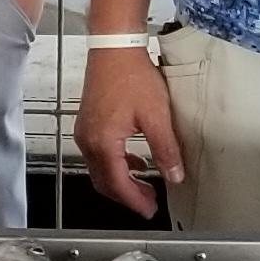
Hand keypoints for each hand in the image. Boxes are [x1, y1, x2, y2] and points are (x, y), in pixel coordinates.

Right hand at [76, 47, 183, 219]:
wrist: (113, 49)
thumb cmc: (132, 77)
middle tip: (148, 203)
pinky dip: (115, 165)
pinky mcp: (88, 124)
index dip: (135, 201)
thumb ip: (165, 149)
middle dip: (126, 196)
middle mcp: (88, 142)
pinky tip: (133, 161)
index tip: (150, 210)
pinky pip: (98, 155)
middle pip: (104, 182)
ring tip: (144, 185)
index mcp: (103, 143)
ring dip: (121, 181)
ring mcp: (85, 132)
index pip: (118, 184)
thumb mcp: (156, 116)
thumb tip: (174, 175)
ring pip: (99, 170)